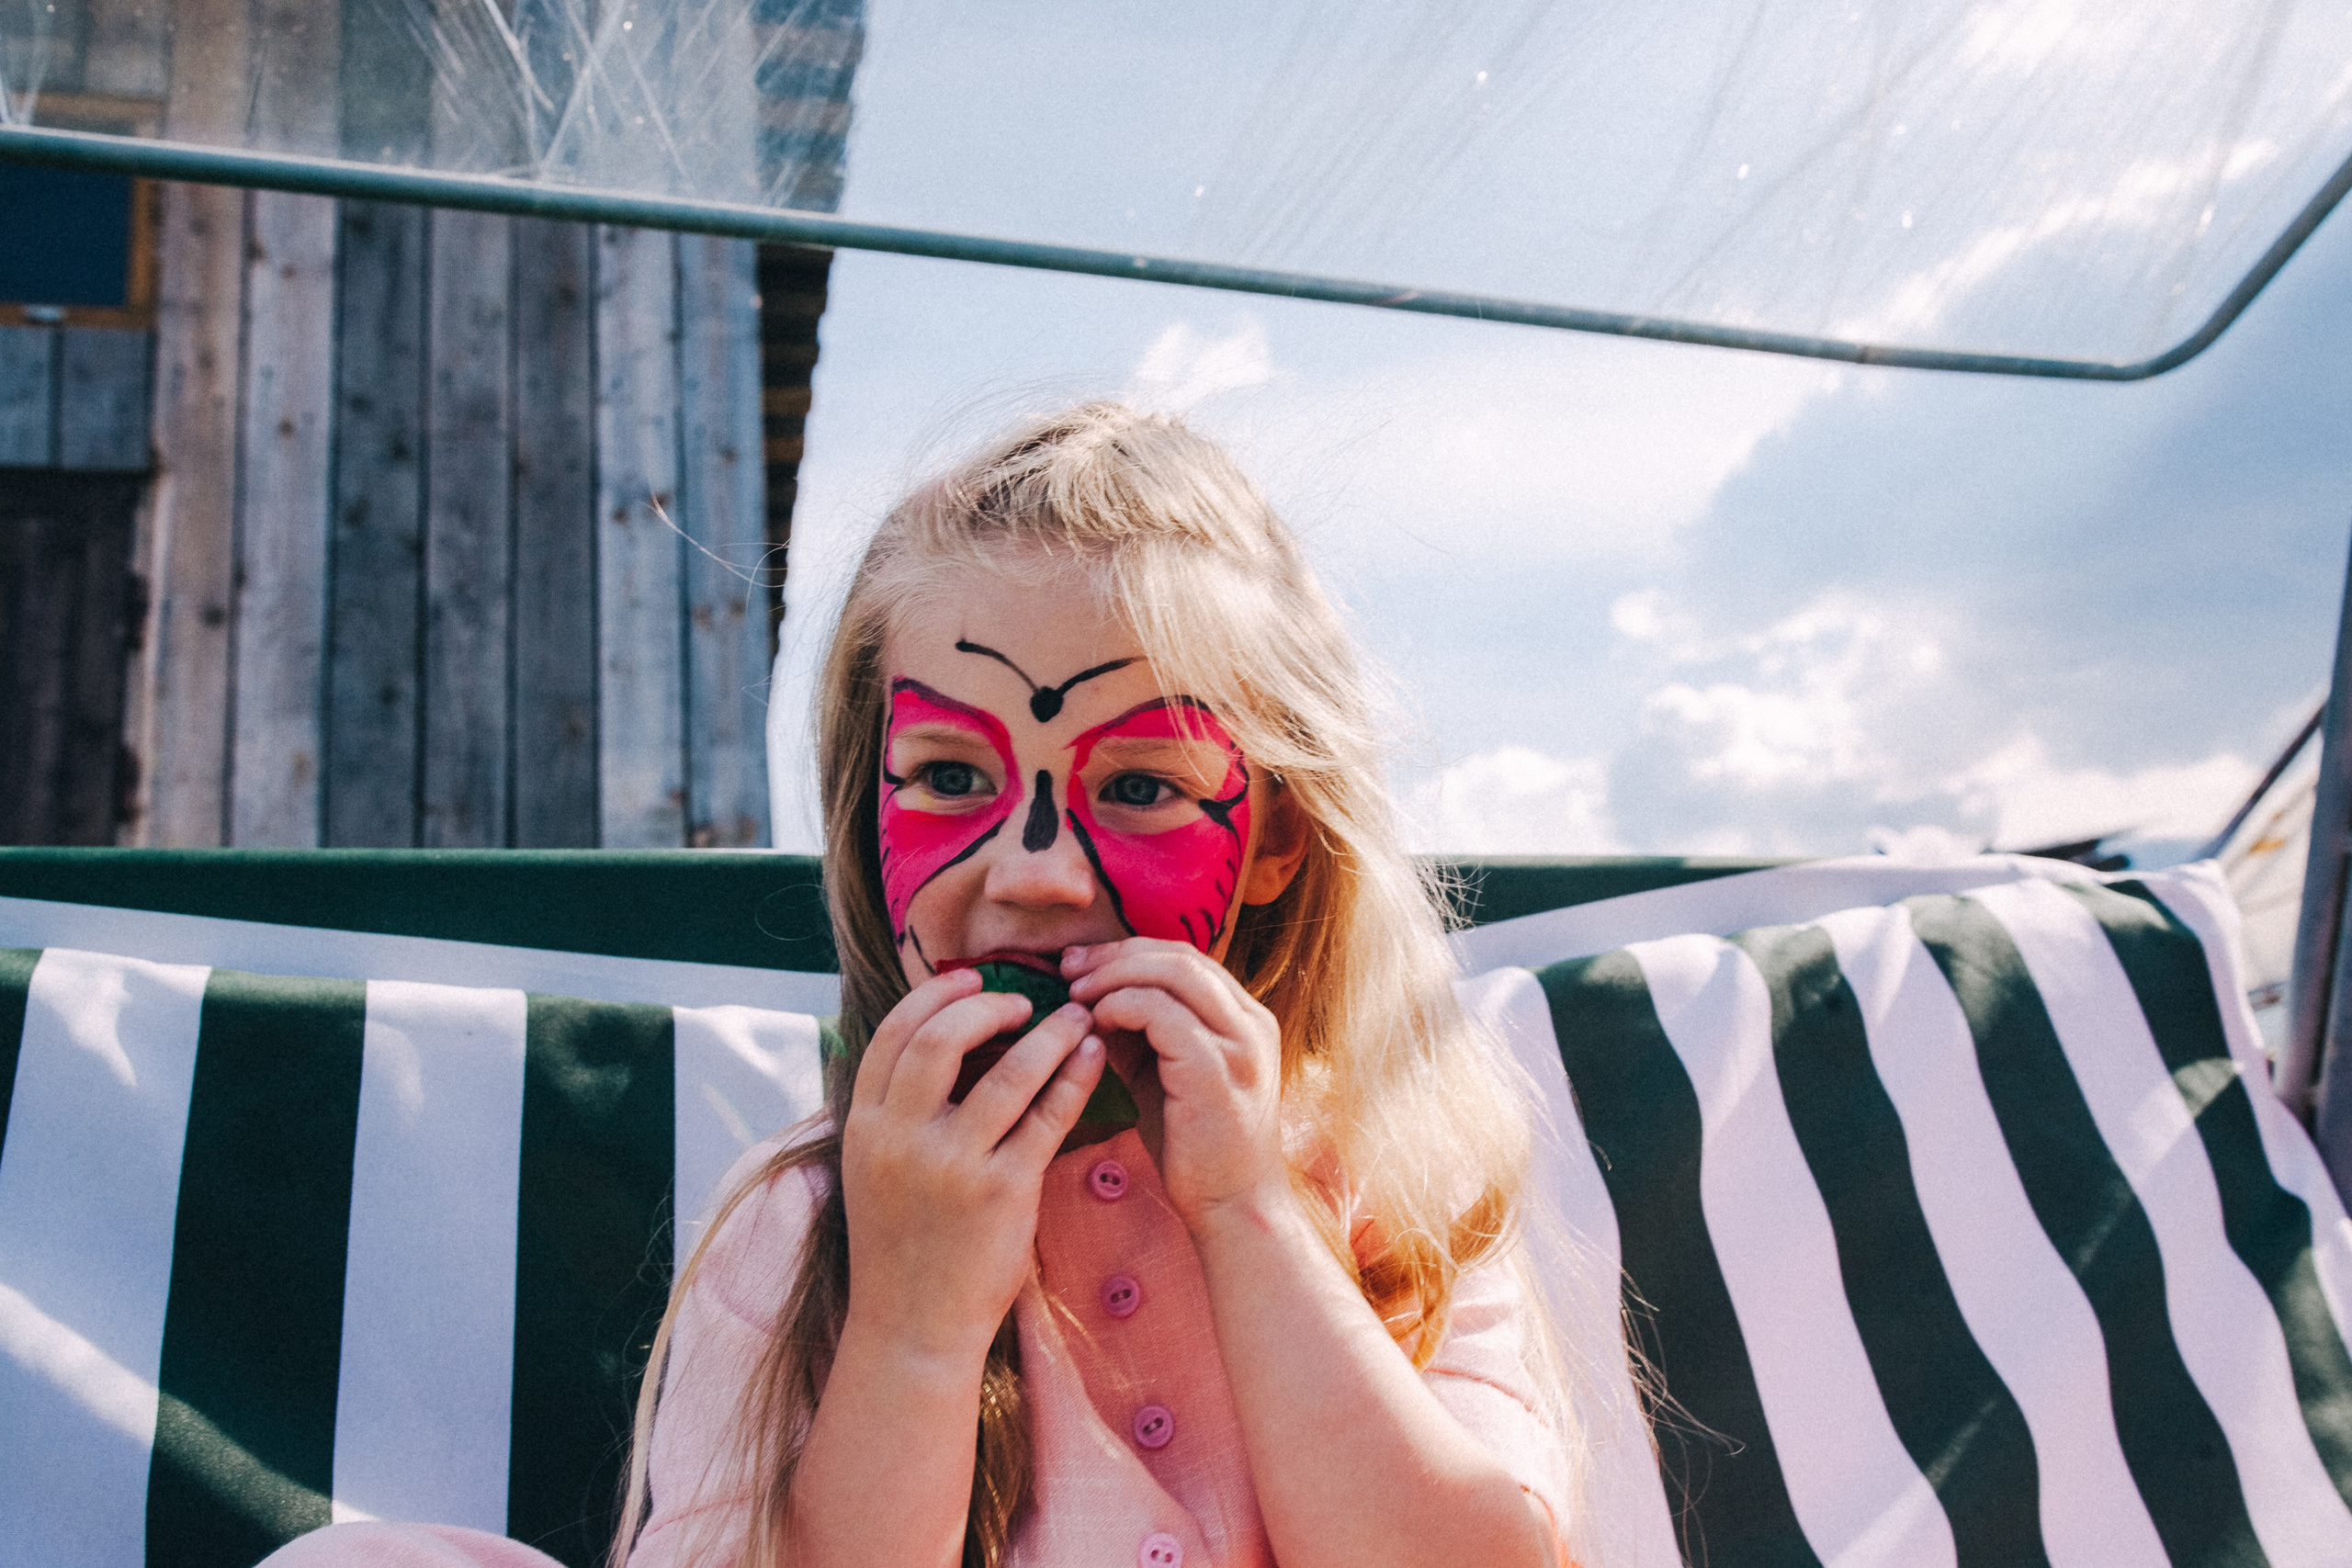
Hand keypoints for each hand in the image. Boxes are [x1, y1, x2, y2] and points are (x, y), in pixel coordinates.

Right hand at [840, 970, 1106, 1366]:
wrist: (911, 1328)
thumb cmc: (901, 1245)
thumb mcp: (873, 1169)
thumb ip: (896, 1110)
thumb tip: (935, 1038)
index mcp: (865, 1127)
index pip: (893, 1033)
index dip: (934, 995)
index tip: (969, 978)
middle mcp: (901, 1139)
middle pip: (940, 1036)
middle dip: (985, 1003)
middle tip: (1022, 999)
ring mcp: (953, 1166)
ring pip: (1007, 1072)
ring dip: (1048, 1034)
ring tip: (1075, 1016)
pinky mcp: (1003, 1192)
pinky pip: (1047, 1117)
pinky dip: (1073, 1079)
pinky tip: (1090, 1058)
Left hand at [1062, 938, 1287, 1230]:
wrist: (1232, 1207)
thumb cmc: (1194, 1147)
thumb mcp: (1164, 1076)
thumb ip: (1138, 1034)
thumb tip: (1087, 999)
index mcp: (1245, 1018)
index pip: (1186, 958)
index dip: (1129, 952)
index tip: (1081, 963)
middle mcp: (1251, 1022)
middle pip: (1180, 955)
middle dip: (1116, 955)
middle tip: (1069, 969)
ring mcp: (1240, 1044)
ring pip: (1174, 973)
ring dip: (1114, 977)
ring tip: (1076, 994)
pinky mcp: (1216, 1070)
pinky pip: (1163, 1014)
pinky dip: (1122, 1008)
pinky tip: (1095, 1024)